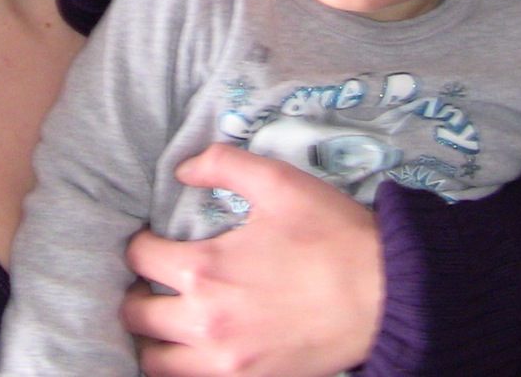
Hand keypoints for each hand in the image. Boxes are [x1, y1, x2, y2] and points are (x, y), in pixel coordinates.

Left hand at [121, 144, 381, 376]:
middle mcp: (205, 322)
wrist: (385, 295)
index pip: (139, 258)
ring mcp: (225, 363)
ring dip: (152, 338)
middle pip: (135, 316)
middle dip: (138, 292)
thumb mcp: (280, 183)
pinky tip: (195, 347)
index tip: (153, 240)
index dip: (140, 243)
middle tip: (155, 280)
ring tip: (168, 318)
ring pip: (155, 362)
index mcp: (205, 270)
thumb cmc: (333, 236)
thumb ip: (223, 165)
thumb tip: (183, 168)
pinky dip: (182, 366)